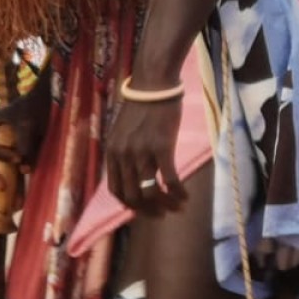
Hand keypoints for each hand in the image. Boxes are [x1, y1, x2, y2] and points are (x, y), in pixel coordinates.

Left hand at [105, 97, 185, 215]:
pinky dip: (177, 193)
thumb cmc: (141, 106)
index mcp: (112, 153)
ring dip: (166, 205)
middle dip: (149, 210)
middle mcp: (123, 155)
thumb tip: (134, 175)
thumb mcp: (123, 132)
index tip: (144, 210)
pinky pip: (169, 180)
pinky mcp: (161, 147)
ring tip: (177, 207)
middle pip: (133, 196)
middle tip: (163, 214)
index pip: (116, 190)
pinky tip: (185, 196)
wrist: (154, 84)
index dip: (130, 205)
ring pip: (151, 192)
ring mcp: (141, 152)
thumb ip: (125, 153)